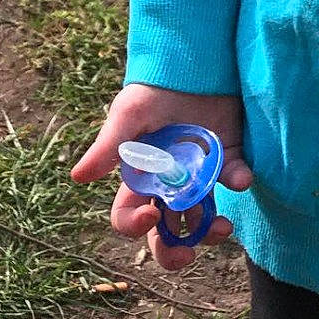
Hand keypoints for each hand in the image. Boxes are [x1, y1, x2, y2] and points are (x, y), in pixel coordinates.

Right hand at [72, 85, 252, 272]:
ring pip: (203, 216)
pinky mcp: (228, 157)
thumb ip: (109, 146)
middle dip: (174, 251)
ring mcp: (200, 174)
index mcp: (139, 178)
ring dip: (211, 230)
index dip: (134, 227)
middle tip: (186, 255)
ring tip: (223, 228)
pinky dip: (239, 180)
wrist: (191, 62)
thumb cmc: (153, 89)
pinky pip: (235, 178)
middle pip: (167, 231)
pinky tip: (240, 178)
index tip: (151, 217)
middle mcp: (169, 183)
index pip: (129, 216)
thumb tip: (77, 177)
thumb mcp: (129, 114)